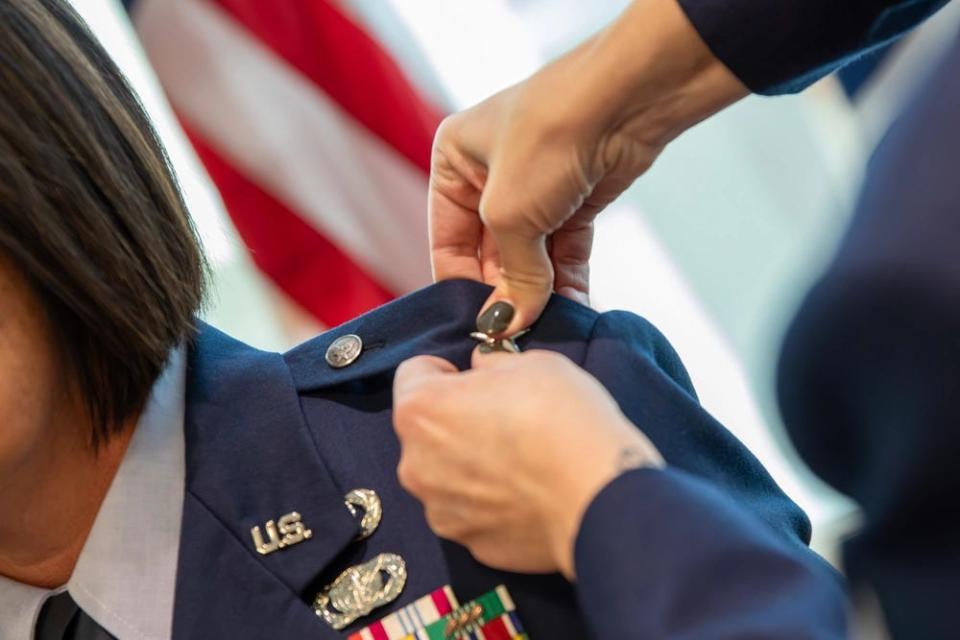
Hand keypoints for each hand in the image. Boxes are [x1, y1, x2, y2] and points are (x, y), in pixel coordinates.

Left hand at [392, 348, 662, 577]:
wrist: (601, 497)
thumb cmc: (565, 419)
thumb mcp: (533, 363)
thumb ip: (493, 365)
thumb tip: (482, 368)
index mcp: (421, 410)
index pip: (412, 374)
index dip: (445, 371)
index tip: (474, 379)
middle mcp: (416, 463)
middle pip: (426, 430)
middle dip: (455, 421)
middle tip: (505, 419)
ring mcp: (440, 509)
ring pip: (445, 474)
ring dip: (469, 463)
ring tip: (521, 460)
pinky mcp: (469, 542)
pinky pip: (470, 511)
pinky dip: (490, 502)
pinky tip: (528, 493)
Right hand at [429, 0, 746, 335]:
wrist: (626, 98)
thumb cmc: (547, 139)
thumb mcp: (511, 215)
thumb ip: (512, 276)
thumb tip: (509, 325)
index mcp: (453, 164)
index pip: (447, 243)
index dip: (463, 288)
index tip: (481, 327)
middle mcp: (490, 176)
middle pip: (490, 255)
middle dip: (506, 294)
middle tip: (517, 336)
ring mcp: (535, 189)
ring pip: (531, 257)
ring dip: (540, 294)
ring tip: (547, 331)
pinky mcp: (575, 199)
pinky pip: (564, 252)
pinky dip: (568, 282)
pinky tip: (572, 312)